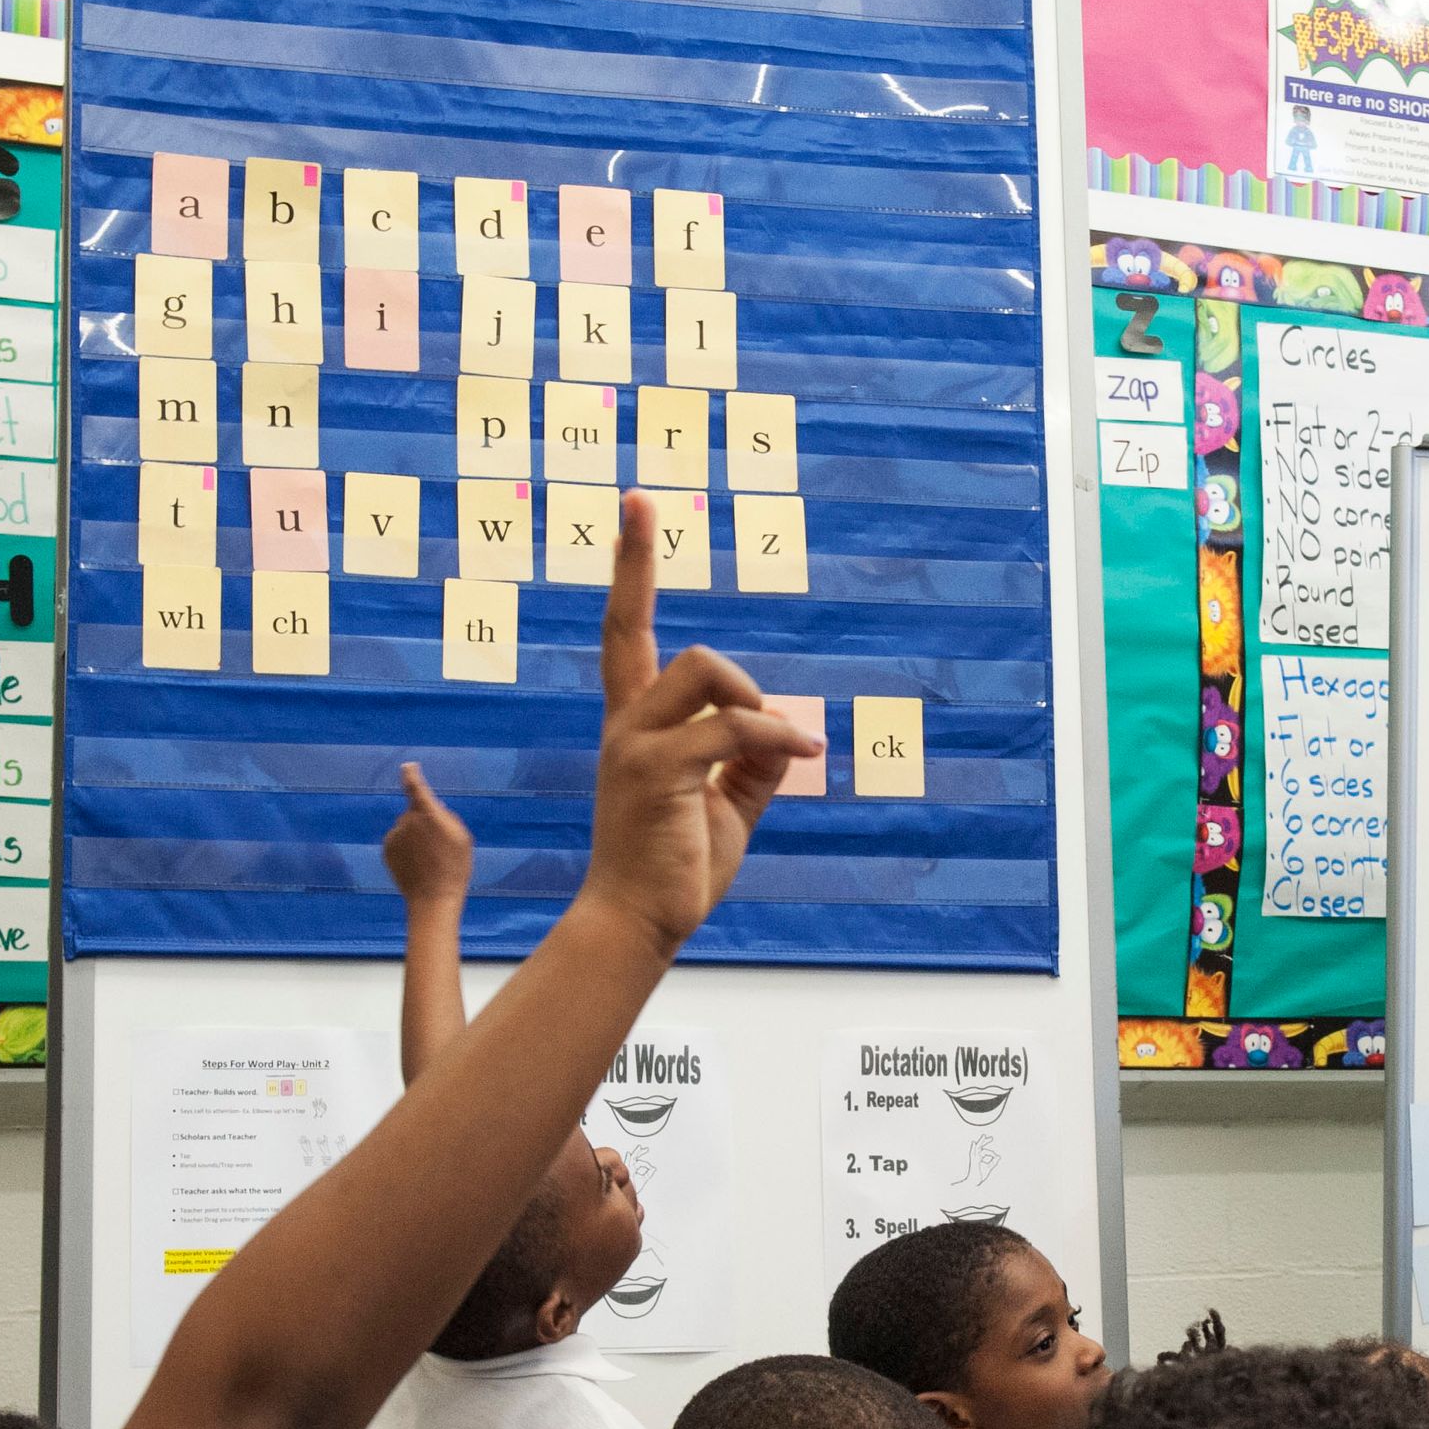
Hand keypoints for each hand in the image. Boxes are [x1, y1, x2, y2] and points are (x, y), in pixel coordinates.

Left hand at [381, 762, 472, 906]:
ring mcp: (395, 835)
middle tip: (438, 846)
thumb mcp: (462, 837)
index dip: (411, 775)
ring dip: (414, 836)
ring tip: (428, 859)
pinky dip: (405, 849)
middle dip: (423, 821)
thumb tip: (432, 808)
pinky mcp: (387, 849)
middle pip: (414, 812)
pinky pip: (397, 841)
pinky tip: (417, 865)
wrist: (433, 897)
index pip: (416, 788)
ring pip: (405, 828)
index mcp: (428, 814)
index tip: (408, 766)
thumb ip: (446, 817)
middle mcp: (408, 820)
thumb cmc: (454, 866)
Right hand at [572, 490, 820, 959]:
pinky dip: (777, 736)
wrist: (641, 924)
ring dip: (750, 697)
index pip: (625, 632)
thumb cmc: (677, 870)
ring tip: (777, 744)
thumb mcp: (730, 806)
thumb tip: (785, 729)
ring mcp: (634, 743)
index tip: (634, 504)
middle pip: (641, 630)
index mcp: (637, 726)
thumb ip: (753, 762)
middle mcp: (624, 724)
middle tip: (749, 698)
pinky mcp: (656, 770)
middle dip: (677, 615)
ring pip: (701, 668)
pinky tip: (804, 753)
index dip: (630, 566)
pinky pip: (733, 727)